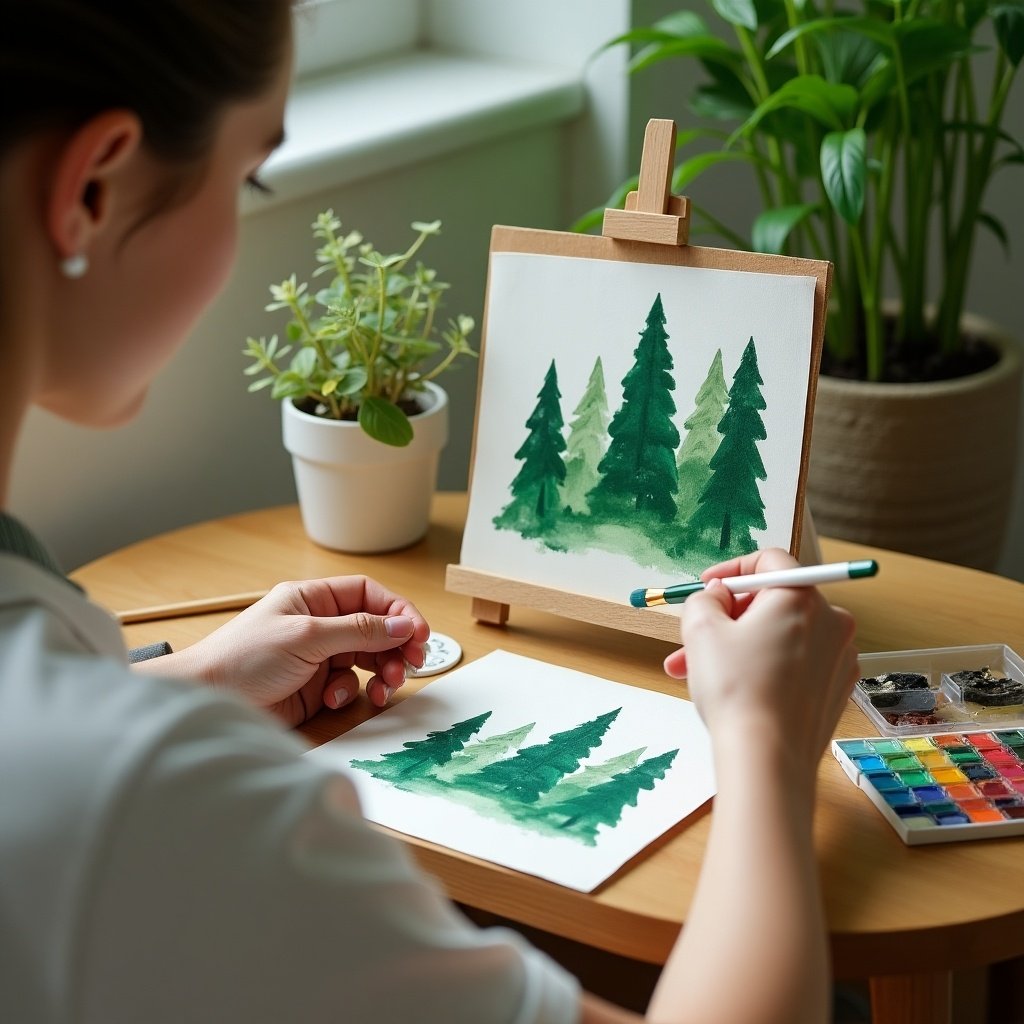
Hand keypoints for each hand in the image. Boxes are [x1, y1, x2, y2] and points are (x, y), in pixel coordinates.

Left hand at [142, 576, 428, 726]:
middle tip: (411, 664)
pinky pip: (350, 686)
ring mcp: (318, 656)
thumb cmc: (242, 657)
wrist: (207, 700)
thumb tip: (402, 626)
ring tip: (384, 686)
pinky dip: (351, 694)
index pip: (369, 595)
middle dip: (395, 646)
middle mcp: (319, 624)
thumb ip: (358, 630)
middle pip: (375, 628)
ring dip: (381, 672)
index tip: (418, 633)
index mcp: (313, 598)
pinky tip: (334, 700)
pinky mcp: (315, 687)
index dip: (398, 611)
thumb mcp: (306, 636)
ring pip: (367, 659)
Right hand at [663, 549, 856, 779]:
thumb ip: (705, 599)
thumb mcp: (701, 629)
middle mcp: (831, 621)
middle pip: (773, 602)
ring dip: (738, 647)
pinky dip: (764, 668)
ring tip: (694, 672)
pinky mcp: (836, 689)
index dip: (732, 569)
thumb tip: (719, 596)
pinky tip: (733, 690)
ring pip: (779, 636)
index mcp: (801, 597)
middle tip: (693, 638)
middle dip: (727, 618)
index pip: (769, 561)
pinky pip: (795, 664)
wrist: (767, 758)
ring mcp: (839, 657)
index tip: (708, 587)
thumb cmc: (735, 689)